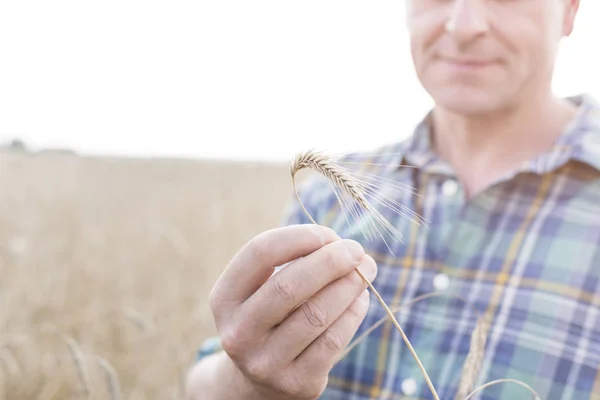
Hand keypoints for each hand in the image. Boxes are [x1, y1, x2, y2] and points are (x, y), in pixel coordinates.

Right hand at [208, 224, 376, 399]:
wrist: (261, 379)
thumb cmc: (271, 315)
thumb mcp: (263, 288)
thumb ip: (294, 262)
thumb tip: (344, 248)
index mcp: (224, 297)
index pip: (259, 253)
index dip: (298, 237)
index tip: (328, 234)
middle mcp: (238, 332)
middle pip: (288, 286)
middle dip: (330, 261)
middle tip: (356, 249)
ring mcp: (265, 362)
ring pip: (316, 314)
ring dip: (348, 285)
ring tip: (365, 270)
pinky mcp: (296, 382)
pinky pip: (333, 341)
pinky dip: (353, 313)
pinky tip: (360, 298)